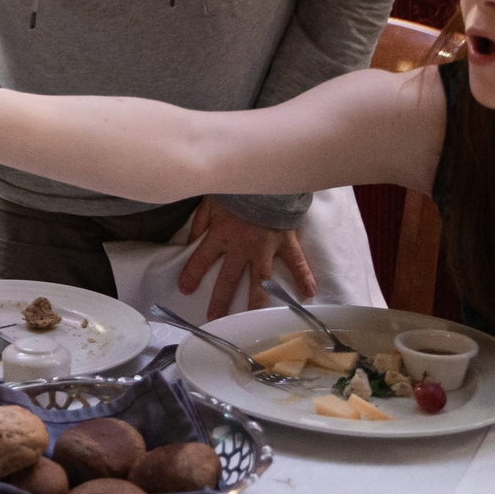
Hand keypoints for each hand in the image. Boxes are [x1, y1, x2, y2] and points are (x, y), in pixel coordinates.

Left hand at [177, 197, 315, 320]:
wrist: (264, 175)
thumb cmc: (235, 188)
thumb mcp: (211, 200)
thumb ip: (200, 221)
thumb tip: (189, 240)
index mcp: (221, 234)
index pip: (201, 258)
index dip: (192, 274)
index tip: (185, 289)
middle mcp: (241, 245)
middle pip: (229, 278)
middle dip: (220, 300)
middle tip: (215, 318)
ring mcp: (265, 246)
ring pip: (260, 279)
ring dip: (257, 300)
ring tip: (254, 319)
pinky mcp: (285, 242)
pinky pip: (296, 262)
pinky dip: (304, 277)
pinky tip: (309, 293)